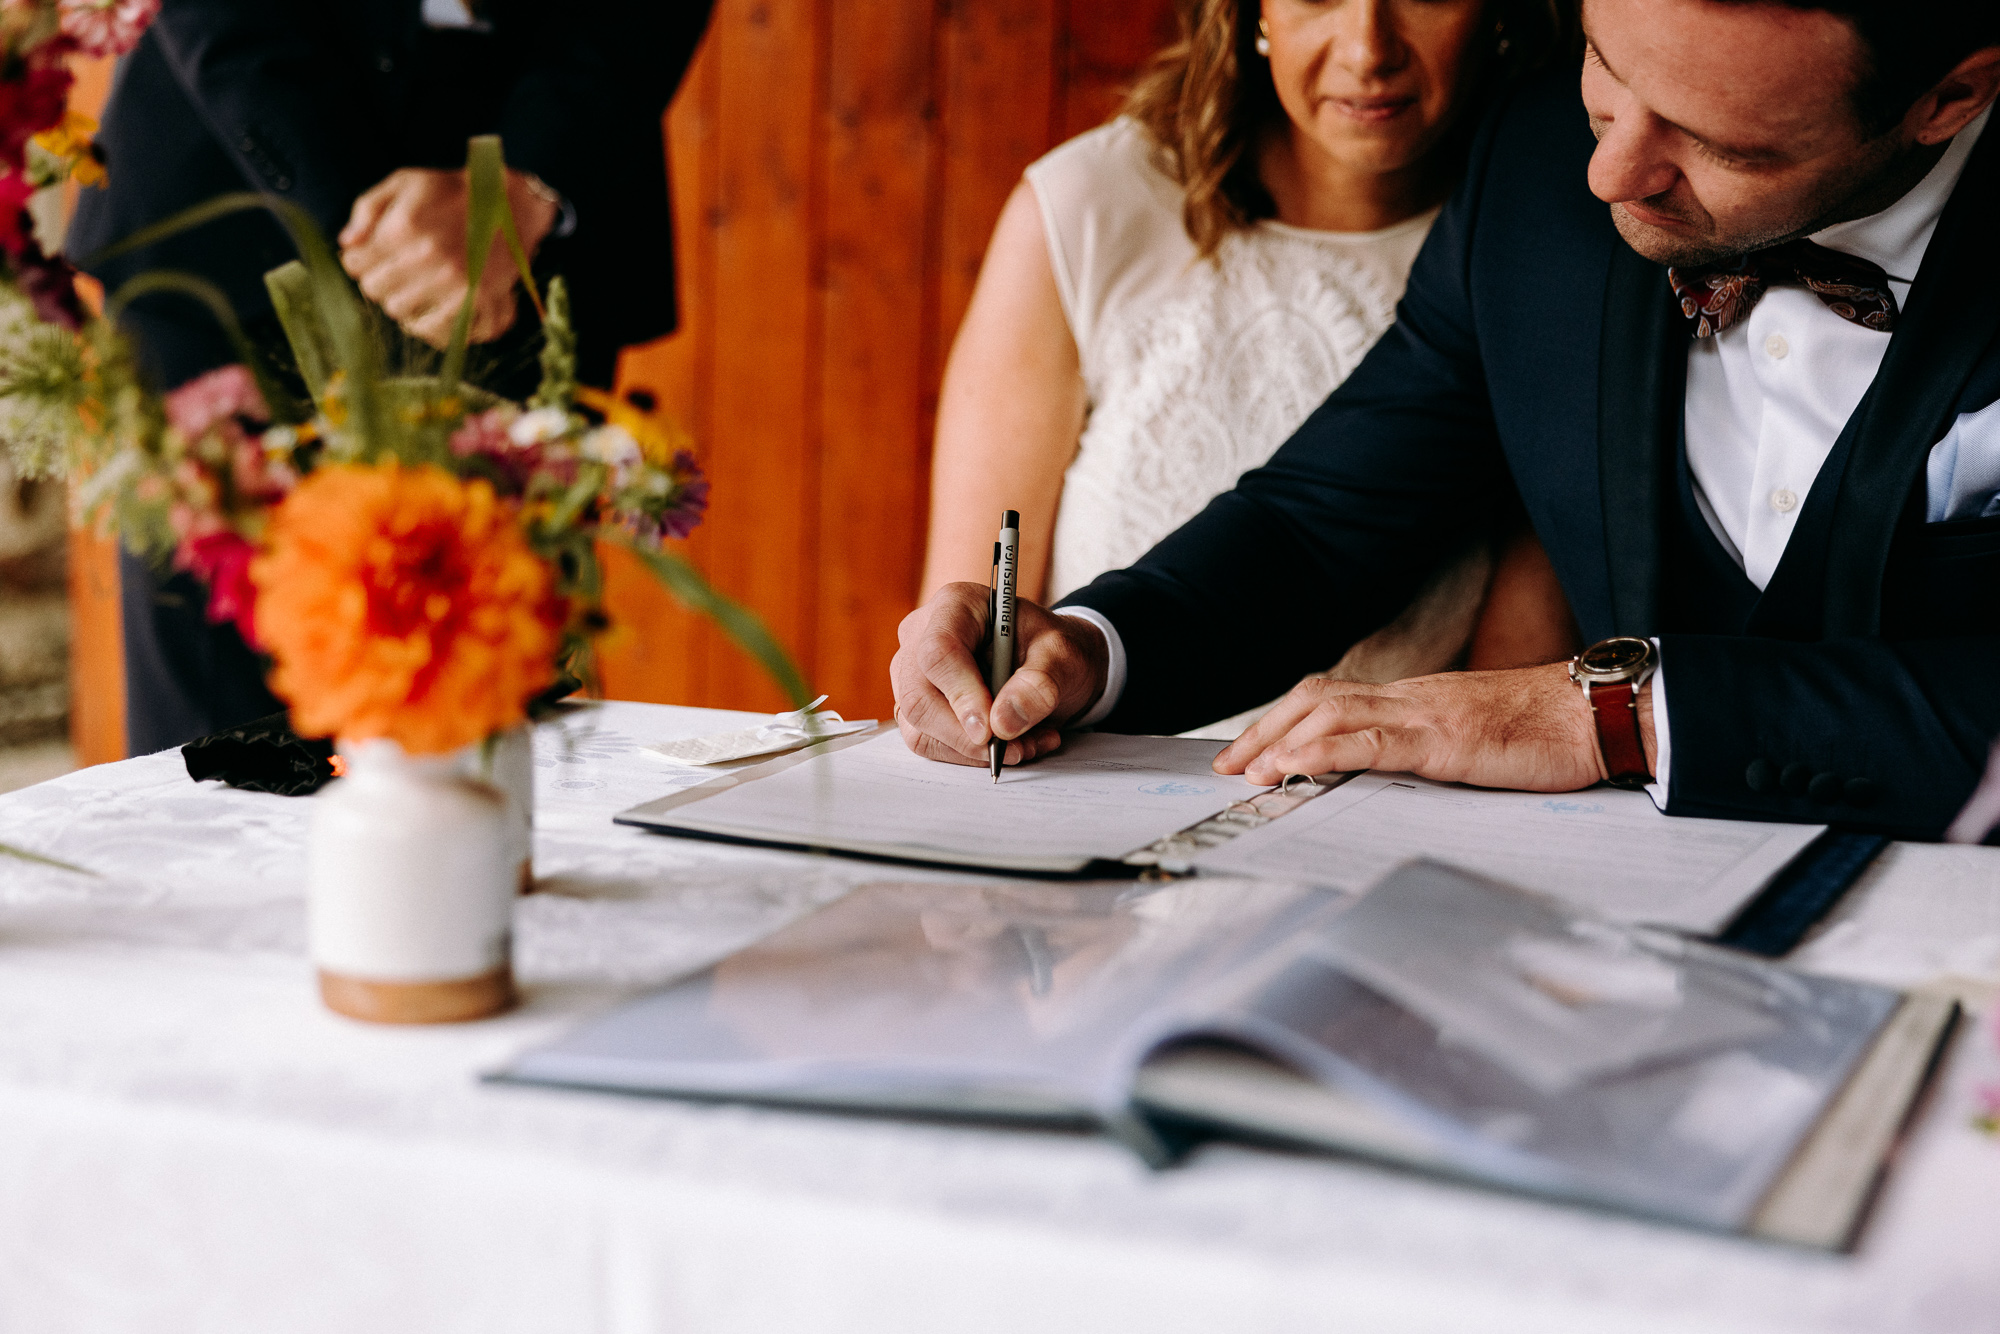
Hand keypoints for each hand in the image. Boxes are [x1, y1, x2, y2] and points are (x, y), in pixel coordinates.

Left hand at [338, 167, 559, 347]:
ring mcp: (456, 282)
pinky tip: (432, 311)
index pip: (355, 264)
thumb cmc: (453, 192)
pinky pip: (440, 332)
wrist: (512, 203)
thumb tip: (347, 244)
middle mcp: (429, 257)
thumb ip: (368, 208)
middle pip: (376, 292)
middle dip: (380, 282)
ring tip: (413, 289)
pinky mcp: (481, 301)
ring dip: (403, 304)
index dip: (359, 261)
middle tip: (395, 272)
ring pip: (402, 314)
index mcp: (405, 226)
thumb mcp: (407, 182)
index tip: (370, 257)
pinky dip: (431, 327)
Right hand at [890, 583, 1108, 766]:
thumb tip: (1003, 723)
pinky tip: (1009, 745)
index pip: (939, 651)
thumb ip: (1039, 683)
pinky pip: (927, 742)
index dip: (962, 695)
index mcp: (956, 605)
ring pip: (919, 727)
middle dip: (967, 736)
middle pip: (919, 696)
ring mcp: (912, 672)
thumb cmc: (1052, 650)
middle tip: (1018, 747)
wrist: (1050, 663)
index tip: (992, 731)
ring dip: (974, 751)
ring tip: (1028, 743)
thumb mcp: (1063, 657)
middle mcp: (922, 634)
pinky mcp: (917, 705)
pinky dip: (969, 756)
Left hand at [1215, 663, 1657, 790]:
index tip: (1249, 751)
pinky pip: (1371, 742)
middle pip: (1315, 700)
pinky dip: (1323, 754)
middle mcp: (1409, 697)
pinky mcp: (1443, 740)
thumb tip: (1395, 772)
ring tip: (1246, 772)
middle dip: (1264, 731)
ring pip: (1331, 715)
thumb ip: (1431, 749)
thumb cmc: (1547, 731)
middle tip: (1225, 766)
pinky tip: (1293, 769)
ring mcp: (1423, 715)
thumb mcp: (1474, 739)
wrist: (1598, 714)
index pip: (1332, 698)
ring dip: (1281, 743)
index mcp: (1415, 698)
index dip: (1284, 720)